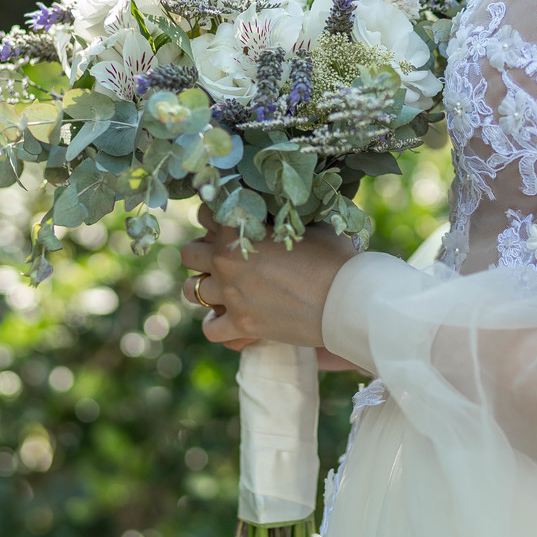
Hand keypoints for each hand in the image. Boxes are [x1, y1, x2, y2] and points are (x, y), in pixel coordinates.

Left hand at [181, 206, 357, 347]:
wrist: (347, 300)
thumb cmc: (335, 256)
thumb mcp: (310, 224)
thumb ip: (284, 217)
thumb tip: (282, 207)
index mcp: (239, 229)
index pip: (204, 213)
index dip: (215, 217)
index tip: (228, 224)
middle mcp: (226, 261)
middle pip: (188, 253)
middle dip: (201, 253)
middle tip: (221, 257)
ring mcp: (231, 295)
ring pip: (191, 291)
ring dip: (203, 288)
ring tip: (221, 289)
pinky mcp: (241, 325)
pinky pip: (210, 329)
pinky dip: (217, 325)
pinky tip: (229, 319)